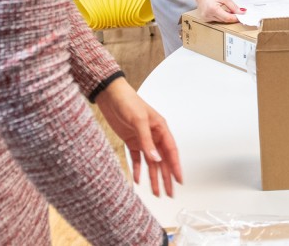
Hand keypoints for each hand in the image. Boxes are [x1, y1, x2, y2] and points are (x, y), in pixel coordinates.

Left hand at [95, 77, 182, 197]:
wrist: (110, 95)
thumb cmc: (128, 102)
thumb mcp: (138, 121)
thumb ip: (147, 141)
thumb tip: (155, 159)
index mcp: (160, 128)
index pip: (171, 151)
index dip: (176, 166)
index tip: (179, 180)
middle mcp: (153, 135)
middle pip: (162, 160)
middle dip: (166, 177)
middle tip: (169, 193)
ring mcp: (142, 139)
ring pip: (150, 162)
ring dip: (153, 177)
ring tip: (156, 192)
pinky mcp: (131, 141)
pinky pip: (137, 159)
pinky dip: (138, 170)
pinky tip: (138, 180)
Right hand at [196, 0, 243, 23]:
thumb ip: (233, 6)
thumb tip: (241, 12)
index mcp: (213, 9)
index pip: (227, 18)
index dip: (236, 18)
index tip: (242, 16)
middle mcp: (207, 15)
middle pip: (224, 20)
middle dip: (232, 17)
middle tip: (238, 12)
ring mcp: (205, 17)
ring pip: (220, 21)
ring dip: (226, 17)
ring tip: (229, 9)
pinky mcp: (204, 18)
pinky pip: (215, 20)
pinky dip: (220, 17)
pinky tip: (222, 11)